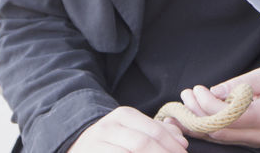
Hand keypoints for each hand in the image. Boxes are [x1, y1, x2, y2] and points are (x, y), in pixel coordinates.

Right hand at [69, 106, 188, 151]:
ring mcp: (97, 144)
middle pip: (143, 143)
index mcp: (124, 115)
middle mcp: (109, 127)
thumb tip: (181, 141)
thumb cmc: (113, 139)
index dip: (172, 145)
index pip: (154, 130)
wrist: (78, 144)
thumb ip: (158, 130)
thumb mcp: (133, 128)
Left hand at [179, 66, 259, 147]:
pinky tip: (192, 118)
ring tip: (185, 104)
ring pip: (217, 138)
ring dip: (197, 122)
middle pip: (218, 131)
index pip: (228, 116)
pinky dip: (205, 128)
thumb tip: (213, 92)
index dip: (207, 104)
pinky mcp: (248, 143)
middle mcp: (258, 135)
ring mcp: (253, 142)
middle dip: (197, 113)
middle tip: (186, 94)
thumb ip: (240, 84)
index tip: (198, 89)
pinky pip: (223, 138)